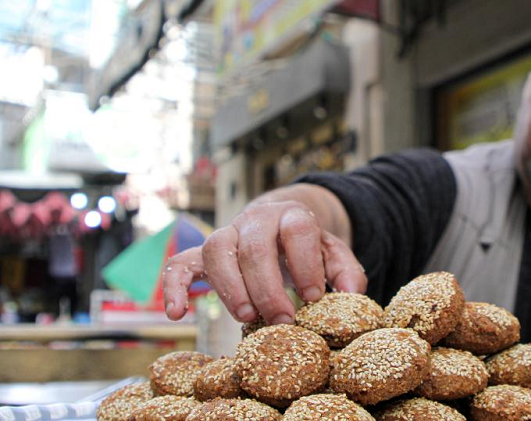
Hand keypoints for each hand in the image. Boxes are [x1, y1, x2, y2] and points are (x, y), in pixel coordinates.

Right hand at [162, 200, 366, 323]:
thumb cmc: (307, 247)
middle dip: (268, 287)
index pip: (298, 230)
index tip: (314, 297)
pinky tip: (177, 313)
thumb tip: (351, 294)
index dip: (306, 264)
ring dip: (230, 287)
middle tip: (282, 319)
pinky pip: (181, 263)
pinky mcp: (203, 253)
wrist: (279, 225)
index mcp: (292, 215)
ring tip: (247, 317)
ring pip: (216, 249)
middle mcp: (256, 219)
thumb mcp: (333, 253)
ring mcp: (227, 233)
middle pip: (255, 246)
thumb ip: (345, 271)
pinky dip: (175, 286)